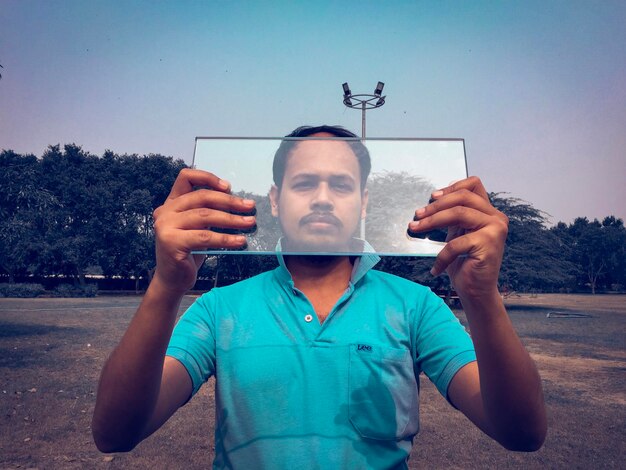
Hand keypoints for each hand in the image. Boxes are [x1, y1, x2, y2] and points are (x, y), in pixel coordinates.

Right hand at [152, 169, 255, 293]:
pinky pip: (206, 237)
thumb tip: (237, 201)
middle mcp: (165, 211)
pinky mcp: (171, 242)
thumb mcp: (197, 227)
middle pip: (202, 197)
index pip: (186, 177)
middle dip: (230, 201)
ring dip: (232, 219)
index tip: (228, 186)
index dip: (208, 178)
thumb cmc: (189, 252)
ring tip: (250, 222)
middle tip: (250, 206)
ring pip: (206, 216)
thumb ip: (207, 211)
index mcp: (171, 203)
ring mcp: (165, 226)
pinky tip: (240, 241)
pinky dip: (226, 238)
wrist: (173, 280)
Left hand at [408, 176, 507, 297]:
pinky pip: (456, 243)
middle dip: (436, 205)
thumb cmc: (464, 264)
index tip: (432, 197)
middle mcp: (496, 218)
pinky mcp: (488, 244)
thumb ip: (453, 216)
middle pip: (463, 197)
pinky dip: (441, 256)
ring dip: (432, 221)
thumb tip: (434, 199)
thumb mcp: (457, 233)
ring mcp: (495, 229)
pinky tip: (435, 268)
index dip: (452, 186)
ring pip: (459, 213)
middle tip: (417, 215)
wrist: (476, 291)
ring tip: (416, 228)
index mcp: (489, 212)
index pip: (474, 185)